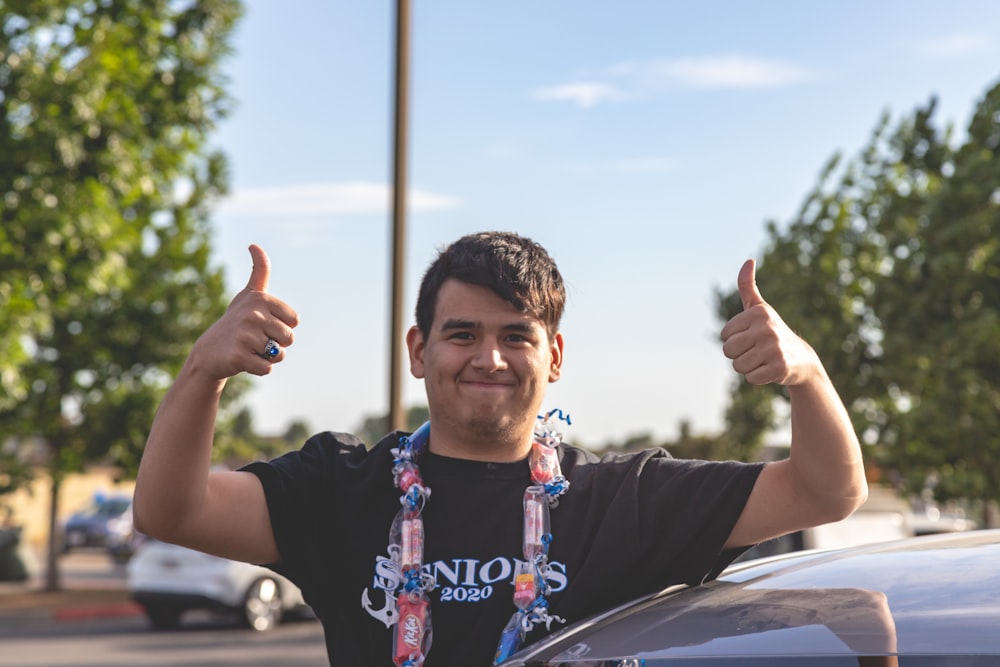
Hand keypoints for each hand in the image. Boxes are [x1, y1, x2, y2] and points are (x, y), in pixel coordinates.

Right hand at [191, 244, 299, 379]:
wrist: (209, 352)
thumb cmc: (236, 322)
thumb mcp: (249, 295)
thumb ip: (259, 271)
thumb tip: (254, 245)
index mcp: (260, 299)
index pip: (295, 321)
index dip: (283, 327)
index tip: (263, 324)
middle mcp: (252, 314)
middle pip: (289, 338)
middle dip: (276, 344)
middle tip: (255, 340)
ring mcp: (245, 335)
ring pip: (279, 354)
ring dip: (268, 357)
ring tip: (249, 349)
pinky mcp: (239, 356)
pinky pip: (267, 368)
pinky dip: (259, 368)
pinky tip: (244, 361)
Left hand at [720, 259, 817, 385]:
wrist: (801, 359)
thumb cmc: (772, 331)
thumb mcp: (759, 308)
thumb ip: (748, 286)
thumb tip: (749, 260)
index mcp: (758, 312)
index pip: (724, 335)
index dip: (734, 339)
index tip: (750, 337)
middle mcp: (767, 327)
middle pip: (728, 351)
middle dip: (738, 355)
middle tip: (755, 351)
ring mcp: (774, 348)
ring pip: (737, 366)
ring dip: (747, 367)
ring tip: (763, 359)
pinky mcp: (779, 367)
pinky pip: (750, 378)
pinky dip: (757, 377)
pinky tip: (770, 369)